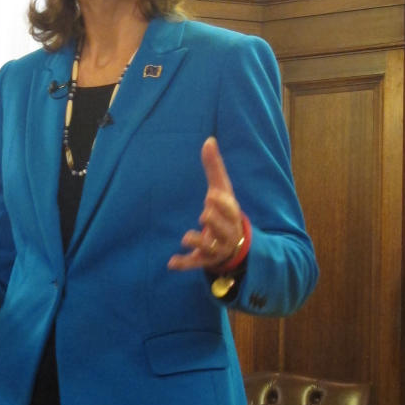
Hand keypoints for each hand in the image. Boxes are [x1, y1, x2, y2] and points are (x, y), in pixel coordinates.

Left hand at [168, 137, 244, 271]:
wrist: (234, 245)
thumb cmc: (225, 211)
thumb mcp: (221, 189)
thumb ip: (214, 167)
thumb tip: (209, 140)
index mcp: (231, 215)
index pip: (231, 210)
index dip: (223, 205)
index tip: (212, 196)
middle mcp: (227, 233)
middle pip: (223, 229)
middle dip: (214, 222)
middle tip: (204, 214)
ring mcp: (216, 249)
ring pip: (209, 248)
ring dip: (199, 242)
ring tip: (186, 237)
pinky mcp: (204, 260)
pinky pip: (195, 264)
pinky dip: (184, 264)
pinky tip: (171, 263)